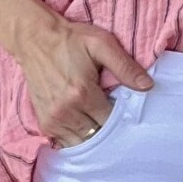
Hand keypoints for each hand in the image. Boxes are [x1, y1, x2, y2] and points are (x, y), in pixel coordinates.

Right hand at [12, 10, 152, 149]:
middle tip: (114, 114)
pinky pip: (65, 142)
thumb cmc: (70, 39)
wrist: (34, 38)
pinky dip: (77, 137)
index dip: (121, 116)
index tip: (125, 107)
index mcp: (82, 93)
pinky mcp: (44, 122)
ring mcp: (52, 119)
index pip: (110, 120)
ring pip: (82, 142)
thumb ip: (125, 66)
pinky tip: (85, 124)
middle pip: (97, 134)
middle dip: (109, 128)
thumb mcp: (102, 44)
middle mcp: (65, 111)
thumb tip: (148, 86)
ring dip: (94, 134)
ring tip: (99, 119)